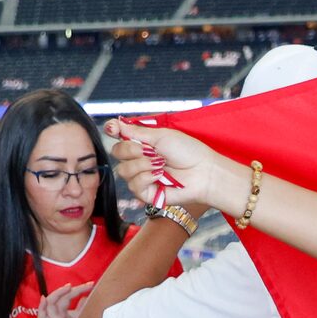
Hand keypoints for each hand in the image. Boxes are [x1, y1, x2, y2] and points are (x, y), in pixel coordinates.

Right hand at [32, 281, 87, 317]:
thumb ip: (79, 313)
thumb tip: (87, 299)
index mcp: (63, 313)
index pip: (69, 297)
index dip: (79, 290)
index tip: (92, 284)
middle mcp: (56, 315)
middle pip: (62, 297)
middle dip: (73, 289)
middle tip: (87, 284)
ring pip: (50, 303)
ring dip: (58, 294)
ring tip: (67, 287)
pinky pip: (42, 316)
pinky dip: (42, 307)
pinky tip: (44, 299)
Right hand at [105, 119, 234, 214]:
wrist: (204, 172)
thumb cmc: (188, 152)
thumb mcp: (161, 136)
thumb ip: (136, 131)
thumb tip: (113, 124)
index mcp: (142, 144)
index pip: (117, 136)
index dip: (112, 131)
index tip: (114, 130)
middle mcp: (139, 159)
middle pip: (116, 153)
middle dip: (132, 150)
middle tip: (153, 151)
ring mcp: (142, 177)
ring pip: (123, 170)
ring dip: (142, 165)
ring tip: (161, 164)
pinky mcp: (147, 193)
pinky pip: (133, 185)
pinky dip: (146, 178)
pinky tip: (160, 176)